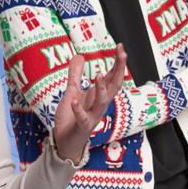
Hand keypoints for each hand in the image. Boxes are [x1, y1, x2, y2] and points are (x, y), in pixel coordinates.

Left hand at [52, 44, 127, 160]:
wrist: (64, 141)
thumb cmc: (71, 118)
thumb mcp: (72, 91)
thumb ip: (76, 75)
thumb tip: (80, 56)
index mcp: (99, 95)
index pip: (113, 77)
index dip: (118, 63)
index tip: (121, 47)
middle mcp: (100, 105)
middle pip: (114, 86)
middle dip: (119, 70)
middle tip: (123, 54)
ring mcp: (93, 116)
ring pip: (102, 102)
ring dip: (102, 88)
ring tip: (100, 74)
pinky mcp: (82, 126)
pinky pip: (83, 118)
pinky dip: (79, 109)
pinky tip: (74, 100)